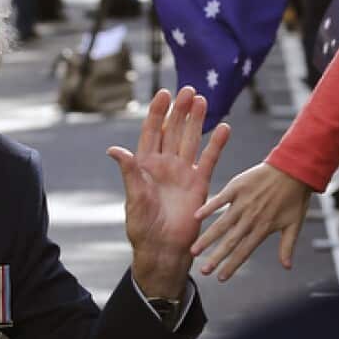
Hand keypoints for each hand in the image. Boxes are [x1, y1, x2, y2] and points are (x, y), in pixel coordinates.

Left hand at [109, 87, 229, 297]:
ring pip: (191, 140)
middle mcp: (165, 165)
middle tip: (188, 90)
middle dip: (180, 111)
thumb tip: (114, 149)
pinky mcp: (200, 184)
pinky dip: (216, 145)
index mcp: (145, 165)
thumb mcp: (134, 197)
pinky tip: (224, 128)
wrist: (163, 249)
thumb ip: (129, 172)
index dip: (157, 113)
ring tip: (203, 100)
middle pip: (173, 131)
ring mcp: (183, 173)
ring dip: (197, 121)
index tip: (164, 93)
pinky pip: (209, 160)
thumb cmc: (142, 226)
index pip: (152, 132)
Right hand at [190, 163, 311, 281]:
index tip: (220, 278)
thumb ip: (287, 246)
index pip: (244, 252)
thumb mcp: (295, 224)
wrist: (295, 168)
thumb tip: (287, 267)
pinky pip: (220, 199)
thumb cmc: (295, 197)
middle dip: (215, 258)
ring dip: (207, 239)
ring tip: (194, 250)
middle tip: (203, 272)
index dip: (231, 266)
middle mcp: (250, 218)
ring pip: (221, 224)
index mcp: (263, 228)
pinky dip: (208, 207)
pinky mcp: (237, 187)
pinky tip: (196, 217)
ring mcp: (243, 202)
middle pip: (229, 242)